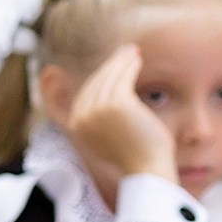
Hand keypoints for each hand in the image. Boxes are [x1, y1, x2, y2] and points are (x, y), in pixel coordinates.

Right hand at [65, 45, 176, 187]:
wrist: (146, 169)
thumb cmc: (135, 157)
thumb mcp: (109, 138)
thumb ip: (101, 121)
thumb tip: (107, 103)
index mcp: (76, 127)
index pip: (85, 94)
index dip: (99, 78)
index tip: (112, 67)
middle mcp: (82, 117)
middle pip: (95, 83)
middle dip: (110, 66)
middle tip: (124, 53)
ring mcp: (97, 110)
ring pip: (109, 78)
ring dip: (121, 62)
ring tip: (132, 52)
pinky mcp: (117, 104)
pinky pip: (122, 78)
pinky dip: (129, 66)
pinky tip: (137, 59)